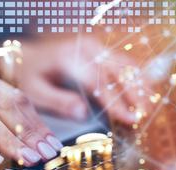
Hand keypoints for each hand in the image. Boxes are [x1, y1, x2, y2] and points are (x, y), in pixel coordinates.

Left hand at [18, 35, 152, 123]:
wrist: (30, 58)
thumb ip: (58, 102)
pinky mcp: (100, 50)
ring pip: (125, 63)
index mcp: (68, 57)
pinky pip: (123, 62)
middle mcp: (85, 48)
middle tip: (143, 114)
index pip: (98, 81)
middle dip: (133, 93)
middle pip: (117, 70)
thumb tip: (82, 113)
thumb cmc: (31, 76)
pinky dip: (134, 77)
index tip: (128, 118)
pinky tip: (141, 92)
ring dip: (138, 84)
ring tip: (145, 106)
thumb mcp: (35, 93)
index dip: (115, 102)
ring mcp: (95, 46)